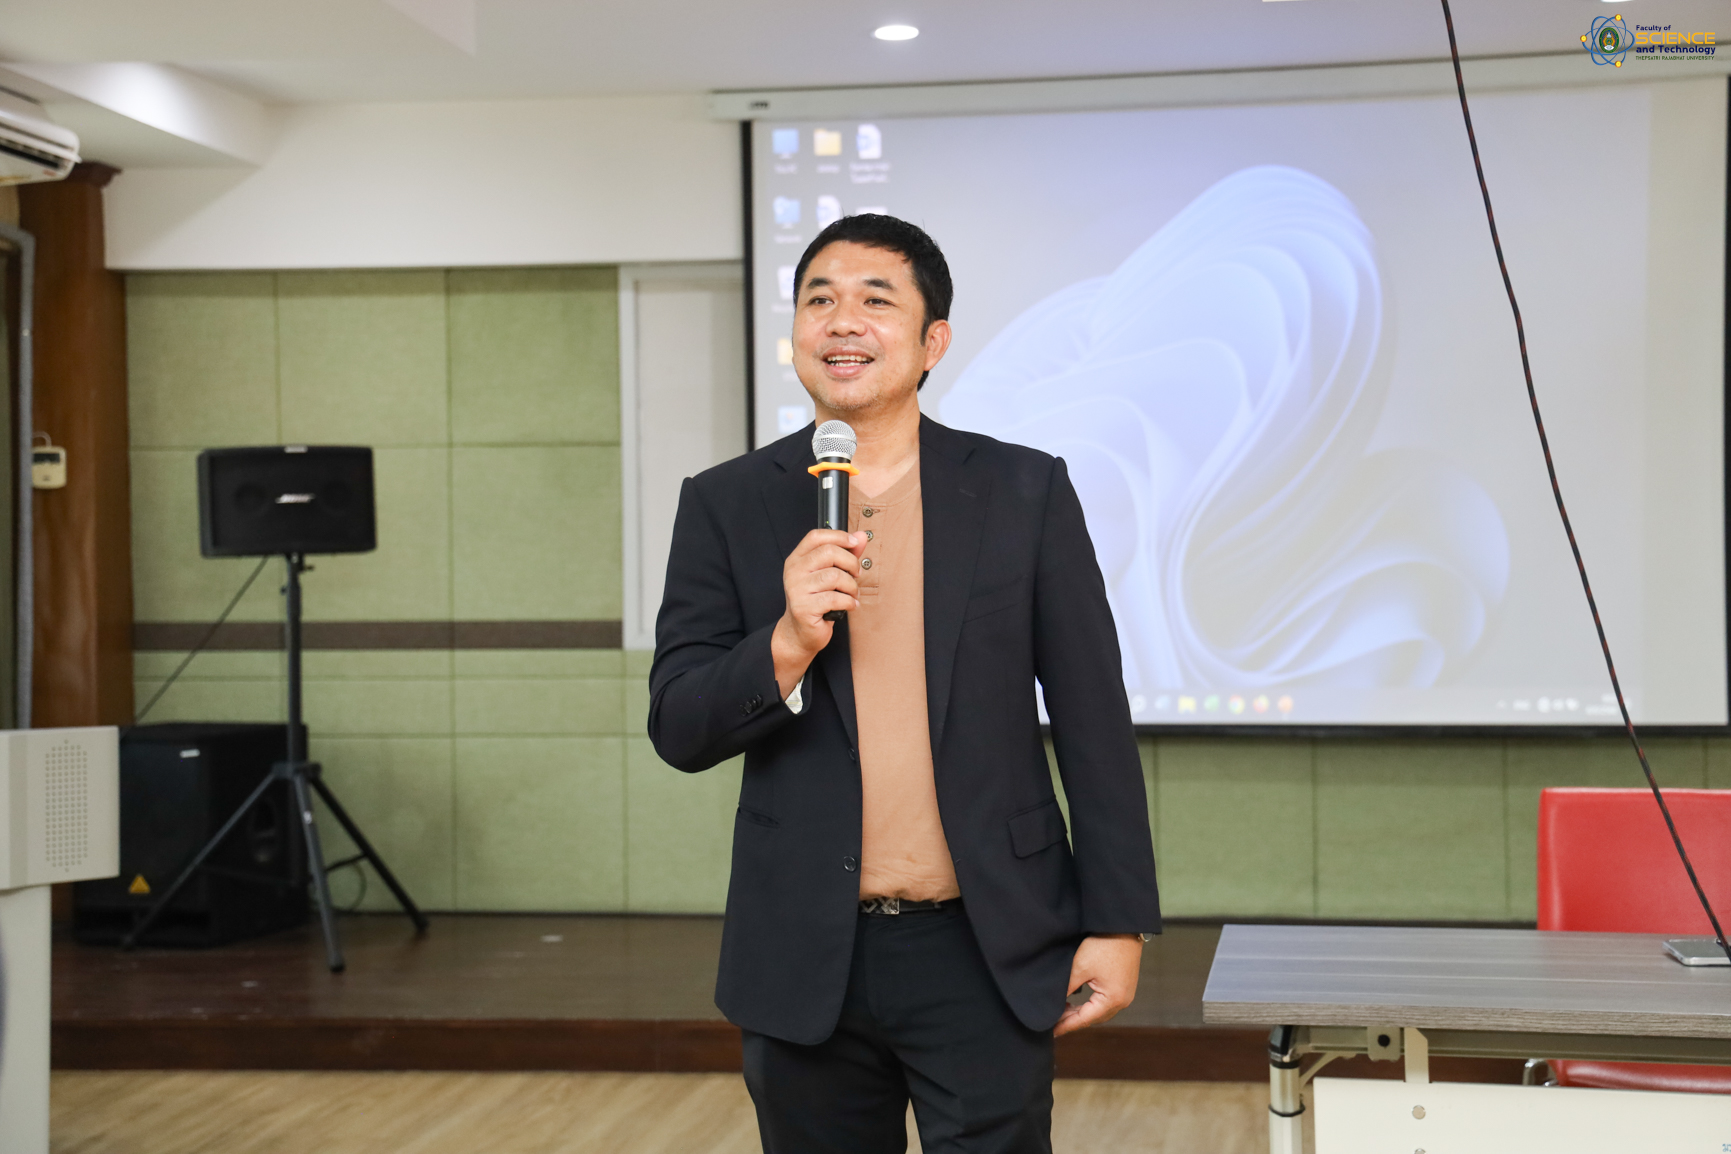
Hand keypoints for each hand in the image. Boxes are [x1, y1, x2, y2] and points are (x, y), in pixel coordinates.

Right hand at [771, 528, 866, 698]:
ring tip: (852, 594)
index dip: (839, 536)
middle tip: (855, 575)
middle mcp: (794, 572)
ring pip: (835, 576)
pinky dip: (849, 602)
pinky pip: (835, 598)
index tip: (854, 543)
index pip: (816, 537)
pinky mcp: (804, 608)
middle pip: (829, 552)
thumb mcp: (829, 574)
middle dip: (851, 563)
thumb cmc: (816, 601)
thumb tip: (861, 536)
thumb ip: (845, 554)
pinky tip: (849, 605)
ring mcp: (797, 590)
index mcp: (797, 560)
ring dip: (851, 586)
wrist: (800, 632)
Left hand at [1053, 934, 1141, 1036]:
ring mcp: (1126, 991)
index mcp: (1113, 1000)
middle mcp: (1123, 999)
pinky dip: (1090, 1002)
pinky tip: (1078, 997)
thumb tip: (1052, 1002)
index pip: (1085, 1019)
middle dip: (1073, 1020)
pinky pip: (1105, 999)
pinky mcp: (1124, 982)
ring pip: (1099, 1009)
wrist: (1121, 923)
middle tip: (1054, 1020)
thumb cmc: (1103, 944)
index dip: (1066, 1025)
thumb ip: (1066, 988)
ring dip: (1082, 1011)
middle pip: (1094, 1017)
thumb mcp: (1079, 967)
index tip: (1052, 1032)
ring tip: (1062, 1009)